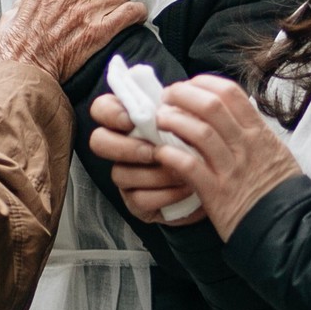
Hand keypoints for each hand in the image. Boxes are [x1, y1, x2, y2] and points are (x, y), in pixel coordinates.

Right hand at [0, 0, 145, 82]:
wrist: (24, 70)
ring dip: (121, 2)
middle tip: (104, 1)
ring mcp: (87, 10)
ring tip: (116, 12)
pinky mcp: (99, 31)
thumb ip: (23, 3)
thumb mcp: (12, 13)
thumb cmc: (16, 46)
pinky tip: (135, 17)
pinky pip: (130, 12)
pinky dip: (137, 13)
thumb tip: (22, 5)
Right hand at [88, 94, 204, 224]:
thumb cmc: (195, 143)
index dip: (111, 113)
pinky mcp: (135, 201)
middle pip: (98, 141)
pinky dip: (166, 194)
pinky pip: (140, 199)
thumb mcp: (188, 122)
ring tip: (183, 172)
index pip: (102, 108)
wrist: (212, 178)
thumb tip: (172, 107)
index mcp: (128, 120)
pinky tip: (186, 188)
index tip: (132, 120)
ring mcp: (125, 174)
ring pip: (120, 173)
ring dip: (155, 174)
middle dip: (125, 148)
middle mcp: (119, 146)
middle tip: (153, 152)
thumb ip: (174, 112)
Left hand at [149, 76, 302, 240]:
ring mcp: (230, 169)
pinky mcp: (216, 194)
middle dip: (182, 95)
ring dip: (173, 121)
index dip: (202, 83)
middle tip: (166, 98)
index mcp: (258, 132)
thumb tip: (229, 111)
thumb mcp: (274, 150)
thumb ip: (251, 130)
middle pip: (210, 106)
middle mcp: (245, 146)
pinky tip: (160, 152)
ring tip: (159, 120)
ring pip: (199, 132)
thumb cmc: (277, 189)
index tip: (187, 87)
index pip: (230, 93)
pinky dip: (171, 156)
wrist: (287, 227)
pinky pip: (190, 167)